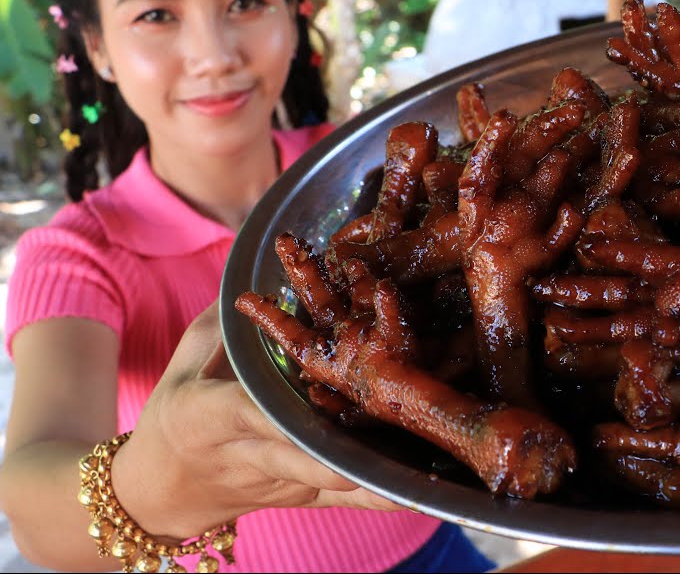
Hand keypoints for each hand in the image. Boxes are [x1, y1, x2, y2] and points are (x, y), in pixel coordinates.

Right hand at [114, 302, 403, 539]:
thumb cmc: (179, 406)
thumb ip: (227, 319)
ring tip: (419, 465)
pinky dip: (383, 495)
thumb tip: (261, 267)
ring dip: (372, 469)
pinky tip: (425, 494)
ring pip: (330, 477)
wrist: (166, 485)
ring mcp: (283, 480)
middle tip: (371, 450)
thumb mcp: (191, 356)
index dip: (277, 409)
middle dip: (332, 453)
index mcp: (209, 415)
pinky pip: (349, 500)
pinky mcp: (306, 495)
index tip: (310, 398)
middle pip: (295, 454)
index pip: (244, 410)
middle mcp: (249, 455)